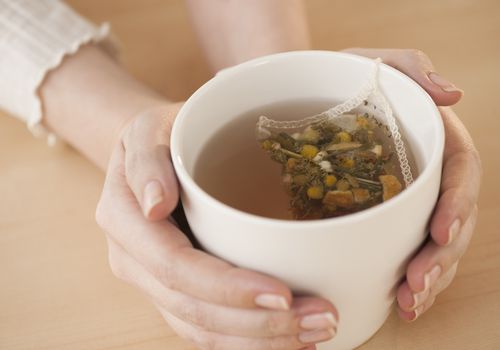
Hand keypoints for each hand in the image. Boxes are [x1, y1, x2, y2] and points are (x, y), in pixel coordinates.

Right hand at [96, 104, 337, 349]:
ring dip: (260, 340)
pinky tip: (289, 337)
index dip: (228, 288)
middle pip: (194, 309)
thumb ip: (146, 161)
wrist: (150, 153)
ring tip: (317, 331)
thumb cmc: (158, 135)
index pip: (176, 267)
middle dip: (259, 324)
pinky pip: (206, 329)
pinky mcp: (174, 290)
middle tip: (322, 319)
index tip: (283, 293)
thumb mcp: (147, 129)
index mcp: (124, 220)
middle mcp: (134, 261)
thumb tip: (154, 204)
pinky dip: (247, 341)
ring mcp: (153, 281)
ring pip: (202, 330)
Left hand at [343, 48, 480, 320]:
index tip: (442, 232)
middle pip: (454, 219)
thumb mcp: (371, 63)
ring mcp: (408, 199)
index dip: (457, 205)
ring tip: (409, 302)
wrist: (305, 99)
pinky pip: (406, 250)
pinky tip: (400, 301)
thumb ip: (410, 69)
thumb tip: (452, 94)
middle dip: (441, 257)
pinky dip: (407, 278)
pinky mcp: (384, 217)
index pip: (459, 173)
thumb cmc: (340, 79)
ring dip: (429, 278)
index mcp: (432, 137)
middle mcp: (427, 173)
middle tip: (416, 284)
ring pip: (436, 244)